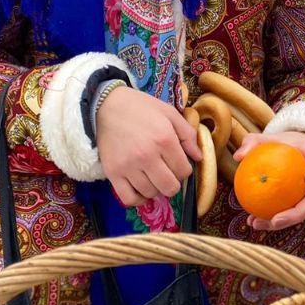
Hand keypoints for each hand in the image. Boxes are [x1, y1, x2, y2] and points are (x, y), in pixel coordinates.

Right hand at [95, 86, 200, 206]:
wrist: (106, 105)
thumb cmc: (141, 108)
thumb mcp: (169, 113)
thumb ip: (187, 135)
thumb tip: (199, 157)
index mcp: (164, 139)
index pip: (184, 171)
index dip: (185, 169)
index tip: (178, 163)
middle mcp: (147, 156)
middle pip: (170, 187)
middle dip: (173, 182)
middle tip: (167, 172)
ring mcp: (128, 166)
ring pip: (151, 193)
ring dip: (156, 188)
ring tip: (153, 176)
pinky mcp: (112, 173)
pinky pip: (128, 199)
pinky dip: (138, 199)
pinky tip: (141, 189)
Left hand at [231, 131, 304, 231]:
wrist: (291, 152)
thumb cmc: (285, 143)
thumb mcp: (271, 138)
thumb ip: (255, 142)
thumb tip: (239, 156)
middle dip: (297, 213)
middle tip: (276, 219)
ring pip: (301, 213)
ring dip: (280, 223)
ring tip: (256, 223)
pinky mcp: (303, 204)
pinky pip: (289, 214)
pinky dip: (270, 220)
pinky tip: (251, 221)